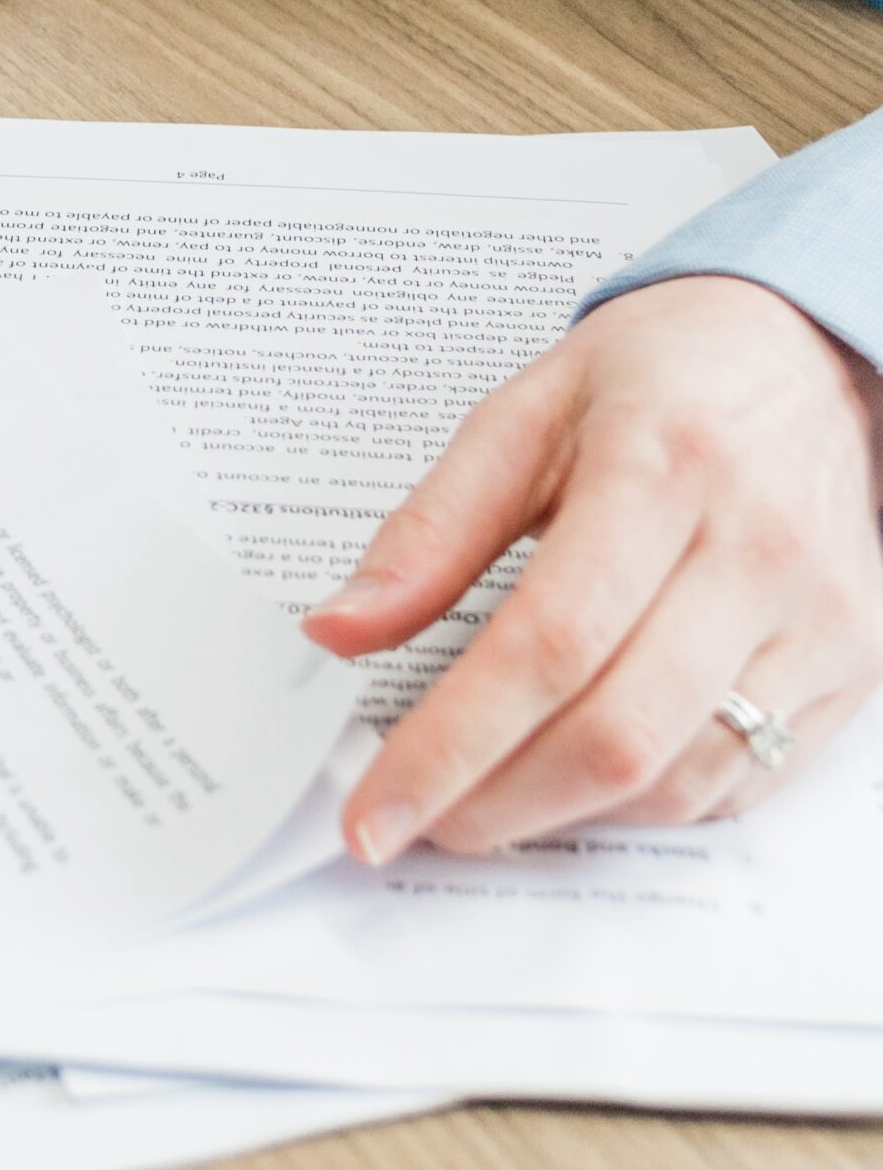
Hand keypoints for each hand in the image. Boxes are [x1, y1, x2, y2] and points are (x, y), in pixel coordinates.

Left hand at [303, 275, 882, 861]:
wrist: (803, 351)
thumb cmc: (657, 375)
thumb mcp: (521, 413)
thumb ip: (430, 530)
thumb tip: (338, 631)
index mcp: (661, 468)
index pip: (546, 644)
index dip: (451, 743)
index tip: (376, 806)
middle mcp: (756, 551)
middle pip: (616, 733)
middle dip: (494, 803)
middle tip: (412, 819)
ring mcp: (819, 619)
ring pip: (680, 776)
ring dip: (560, 814)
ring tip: (478, 799)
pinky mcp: (851, 665)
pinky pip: (741, 779)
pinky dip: (640, 803)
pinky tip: (572, 775)